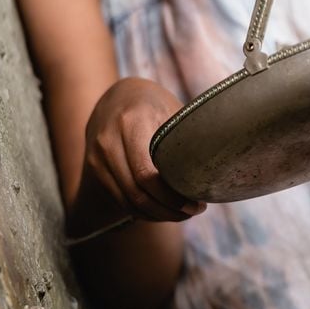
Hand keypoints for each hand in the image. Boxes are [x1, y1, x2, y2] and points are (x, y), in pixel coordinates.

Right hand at [82, 78, 205, 221]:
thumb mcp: (171, 110)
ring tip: (182, 214)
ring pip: (127, 201)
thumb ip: (185, 138)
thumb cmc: (153, 102)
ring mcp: (97, 157)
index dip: (172, 197)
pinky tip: (163, 209)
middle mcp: (108, 142)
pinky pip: (119, 198)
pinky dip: (142, 210)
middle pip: (136, 193)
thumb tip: (214, 172)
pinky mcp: (94, 168)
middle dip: (168, 210)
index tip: (197, 204)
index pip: (147, 174)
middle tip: (193, 212)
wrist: (116, 94)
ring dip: (156, 214)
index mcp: (131, 122)